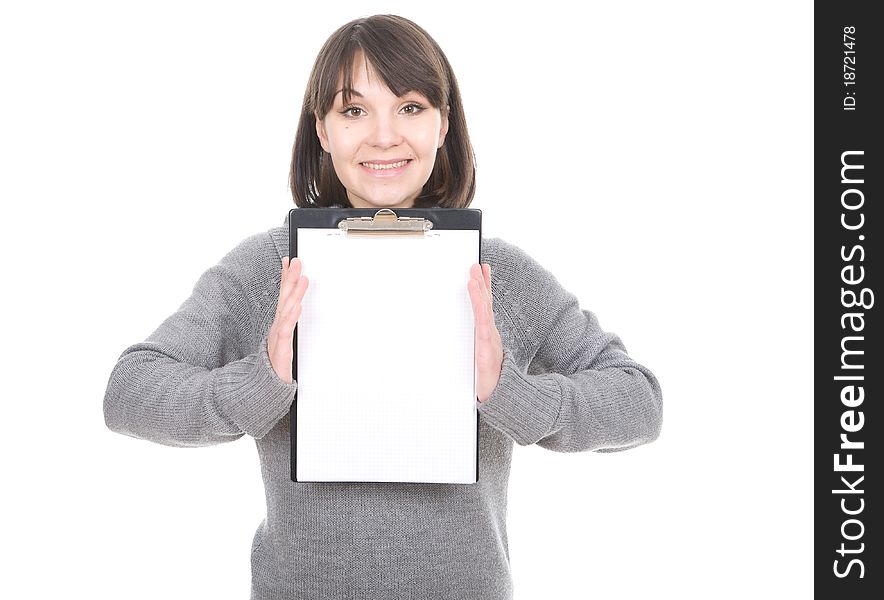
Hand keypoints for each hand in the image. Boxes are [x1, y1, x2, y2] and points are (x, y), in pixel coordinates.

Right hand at [267, 256, 308, 383]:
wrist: (269, 382)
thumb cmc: (278, 357)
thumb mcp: (286, 335)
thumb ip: (291, 319)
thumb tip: (297, 303)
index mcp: (280, 320)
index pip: (283, 294)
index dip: (286, 277)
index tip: (290, 260)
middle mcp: (278, 323)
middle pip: (284, 297)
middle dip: (290, 277)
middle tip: (297, 261)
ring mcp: (278, 334)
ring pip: (287, 310)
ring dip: (294, 293)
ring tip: (302, 278)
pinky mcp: (281, 346)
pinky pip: (286, 329)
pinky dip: (291, 317)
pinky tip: (297, 306)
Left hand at [469, 263, 503, 402]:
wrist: (499, 397)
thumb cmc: (488, 378)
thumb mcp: (481, 357)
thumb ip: (478, 345)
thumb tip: (472, 338)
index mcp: (486, 333)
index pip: (483, 306)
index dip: (482, 287)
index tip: (478, 270)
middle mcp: (489, 333)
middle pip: (485, 303)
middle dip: (481, 283)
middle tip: (475, 265)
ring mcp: (489, 339)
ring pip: (483, 310)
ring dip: (479, 291)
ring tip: (474, 275)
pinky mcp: (486, 347)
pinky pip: (483, 324)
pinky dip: (480, 308)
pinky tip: (477, 297)